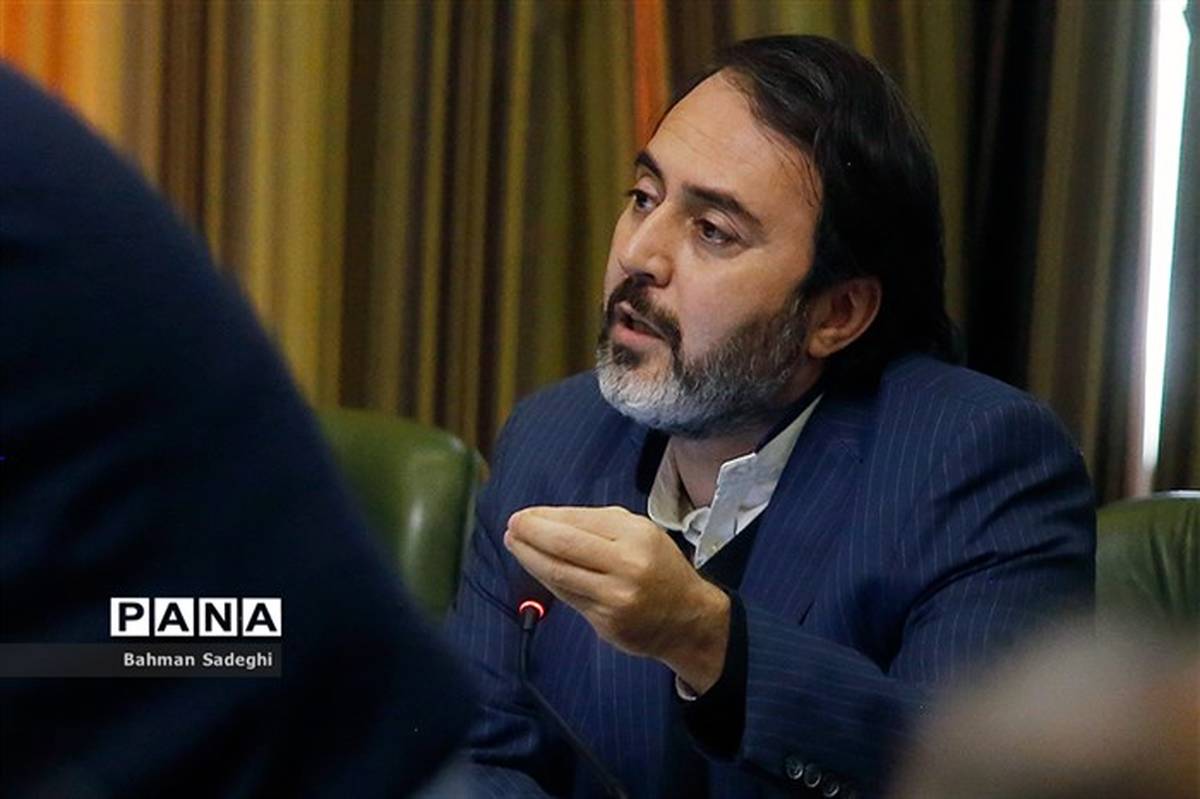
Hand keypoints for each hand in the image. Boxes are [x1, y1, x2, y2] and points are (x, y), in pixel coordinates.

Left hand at [505, 505, 729, 693]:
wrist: (688, 618)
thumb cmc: (659, 569)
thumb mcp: (642, 533)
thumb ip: (600, 524)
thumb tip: (550, 519)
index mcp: (636, 535)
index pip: (579, 521)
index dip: (546, 517)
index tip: (526, 514)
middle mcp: (627, 565)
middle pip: (564, 545)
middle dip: (532, 533)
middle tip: (513, 526)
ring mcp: (615, 596)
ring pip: (559, 573)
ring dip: (529, 557)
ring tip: (515, 543)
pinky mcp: (606, 621)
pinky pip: (567, 596)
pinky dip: (547, 579)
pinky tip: (535, 567)